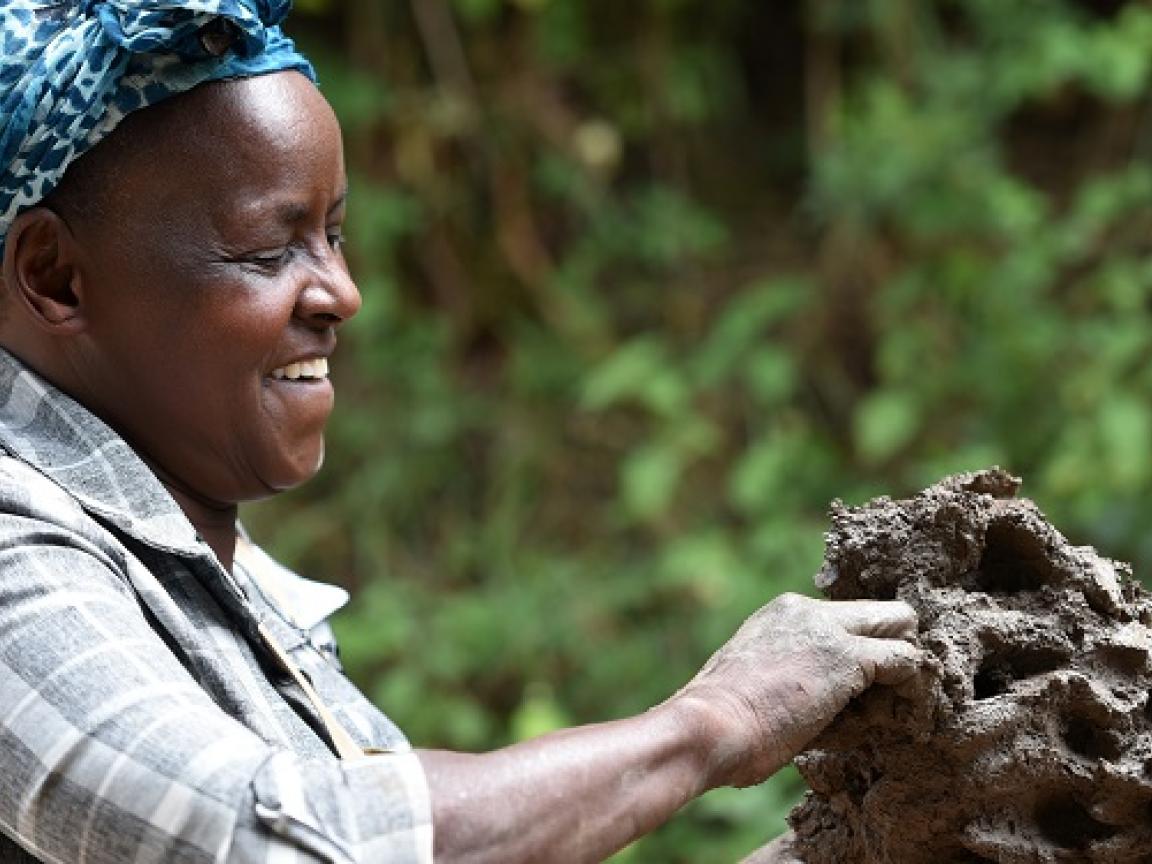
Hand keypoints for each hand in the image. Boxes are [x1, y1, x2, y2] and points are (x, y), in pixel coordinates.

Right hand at [669, 592, 922, 788]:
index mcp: (782, 614)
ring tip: (889, 715)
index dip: (861, 652)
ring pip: (902, 629)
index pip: (844, 619)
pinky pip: (908, 662)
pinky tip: (901, 719)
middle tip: (892, 695)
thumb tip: (821, 702)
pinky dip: (913, 691)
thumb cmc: (721, 722)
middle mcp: (807, 610)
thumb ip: (792, 674)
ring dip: (903, 673)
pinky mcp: (851, 658)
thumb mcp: (757, 681)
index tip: (861, 692)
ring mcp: (830, 631)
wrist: (709, 726)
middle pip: (881, 613)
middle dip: (894, 650)